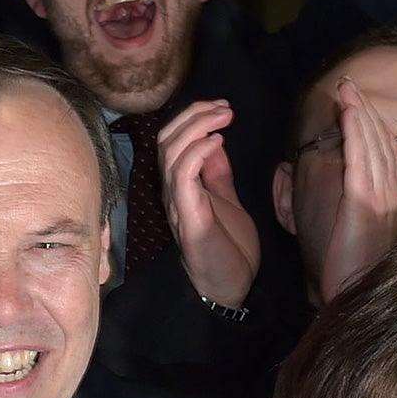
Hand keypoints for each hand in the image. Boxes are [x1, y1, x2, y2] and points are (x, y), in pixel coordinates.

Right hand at [157, 100, 259, 308]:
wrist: (230, 288)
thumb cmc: (227, 249)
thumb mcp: (226, 201)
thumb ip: (217, 174)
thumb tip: (214, 141)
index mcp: (180, 187)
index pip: (172, 140)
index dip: (193, 117)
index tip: (223, 108)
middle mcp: (172, 193)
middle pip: (166, 140)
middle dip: (194, 115)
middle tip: (225, 108)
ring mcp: (177, 205)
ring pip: (171, 153)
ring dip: (198, 127)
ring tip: (224, 119)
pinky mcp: (189, 219)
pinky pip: (182, 177)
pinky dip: (197, 153)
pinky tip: (218, 143)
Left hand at [318, 79, 396, 301]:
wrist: (354, 301)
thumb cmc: (351, 278)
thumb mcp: (355, 240)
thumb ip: (356, 217)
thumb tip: (348, 203)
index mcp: (386, 203)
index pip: (377, 155)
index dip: (366, 126)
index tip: (353, 102)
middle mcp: (388, 196)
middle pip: (377, 142)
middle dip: (363, 109)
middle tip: (349, 81)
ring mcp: (379, 199)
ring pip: (371, 145)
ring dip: (359, 111)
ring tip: (346, 86)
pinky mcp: (364, 205)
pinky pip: (360, 161)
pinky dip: (357, 132)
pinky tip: (350, 111)